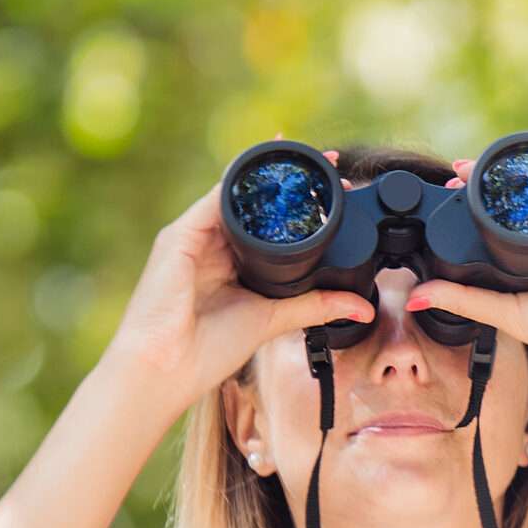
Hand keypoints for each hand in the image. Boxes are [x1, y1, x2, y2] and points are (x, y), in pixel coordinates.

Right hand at [101, 146, 375, 417]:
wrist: (166, 368)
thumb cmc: (206, 349)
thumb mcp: (272, 319)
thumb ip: (314, 306)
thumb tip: (361, 309)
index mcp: (228, 261)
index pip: (266, 220)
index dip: (297, 202)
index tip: (335, 185)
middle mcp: (209, 243)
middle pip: (253, 200)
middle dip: (290, 181)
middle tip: (330, 162)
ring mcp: (192, 236)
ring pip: (236, 192)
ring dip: (271, 175)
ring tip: (308, 159)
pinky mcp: (179, 236)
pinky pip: (214, 200)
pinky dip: (242, 183)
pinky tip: (269, 172)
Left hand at [402, 162, 527, 406]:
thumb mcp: (507, 313)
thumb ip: (463, 299)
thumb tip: (414, 297)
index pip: (518, 221)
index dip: (486, 205)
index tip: (452, 189)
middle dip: (497, 183)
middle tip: (457, 173)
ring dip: (519, 174)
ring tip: (479, 168)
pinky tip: (524, 173)